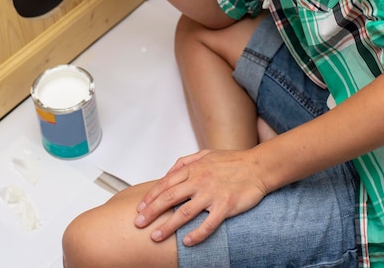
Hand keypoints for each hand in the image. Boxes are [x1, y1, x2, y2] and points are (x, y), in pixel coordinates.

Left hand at [134, 149, 267, 245]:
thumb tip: (169, 172)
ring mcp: (212, 194)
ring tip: (155, 236)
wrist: (257, 166)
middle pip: (169, 198)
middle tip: (138, 223)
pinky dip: (196, 234)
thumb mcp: (205, 154)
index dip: (151, 196)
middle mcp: (199, 181)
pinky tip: (187, 242)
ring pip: (184, 213)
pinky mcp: (225, 206)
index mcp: (193, 168)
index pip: (166, 183)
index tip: (140, 208)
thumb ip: (185, 162)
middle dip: (151, 212)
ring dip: (167, 226)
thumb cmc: (232, 161)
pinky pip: (208, 224)